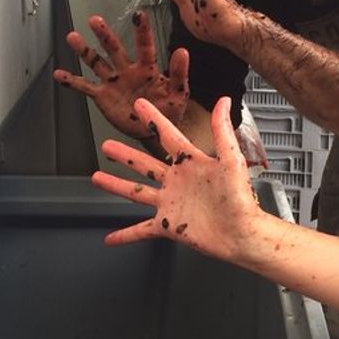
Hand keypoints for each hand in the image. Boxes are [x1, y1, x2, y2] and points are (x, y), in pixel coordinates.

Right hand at [53, 10, 189, 137]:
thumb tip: (182, 51)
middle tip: (95, 20)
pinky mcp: (103, 96)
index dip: (141, 30)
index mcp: (147, 68)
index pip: (144, 46)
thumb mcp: (178, 92)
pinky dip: (72, 81)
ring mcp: (113, 82)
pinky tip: (59, 74)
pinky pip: (85, 87)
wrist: (155, 130)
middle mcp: (127, 71)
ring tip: (72, 37)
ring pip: (96, 62)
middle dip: (105, 34)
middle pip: (114, 48)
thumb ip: (179, 73)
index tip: (139, 14)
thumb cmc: (169, 109)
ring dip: (84, 50)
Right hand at [93, 96, 262, 255]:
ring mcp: (170, 203)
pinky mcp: (168, 225)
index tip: (140, 105)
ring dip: (117, 185)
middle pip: (144, 164)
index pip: (168, 135)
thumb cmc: (240, 198)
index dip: (153, 118)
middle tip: (107, 145)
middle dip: (125, 155)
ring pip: (136, 192)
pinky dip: (126, 235)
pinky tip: (111, 238)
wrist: (241, 233)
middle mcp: (177, 181)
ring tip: (97, 178)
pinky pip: (142, 230)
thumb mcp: (230, 159)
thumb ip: (222, 130)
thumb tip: (223, 101)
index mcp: (191, 163)